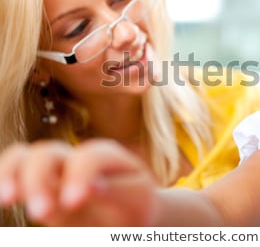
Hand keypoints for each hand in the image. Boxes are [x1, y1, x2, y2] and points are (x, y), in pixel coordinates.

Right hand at [0, 139, 158, 225]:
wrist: (131, 212)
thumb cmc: (136, 205)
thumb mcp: (137, 199)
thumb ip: (118, 192)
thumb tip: (92, 188)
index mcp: (106, 156)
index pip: (87, 157)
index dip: (79, 176)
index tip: (75, 202)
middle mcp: (76, 158)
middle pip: (48, 152)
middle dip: (39, 179)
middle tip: (41, 214)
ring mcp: (56, 171)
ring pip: (25, 157)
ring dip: (12, 174)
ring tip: (8, 198)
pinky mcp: (42, 186)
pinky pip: (16, 171)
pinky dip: (5, 177)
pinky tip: (4, 196)